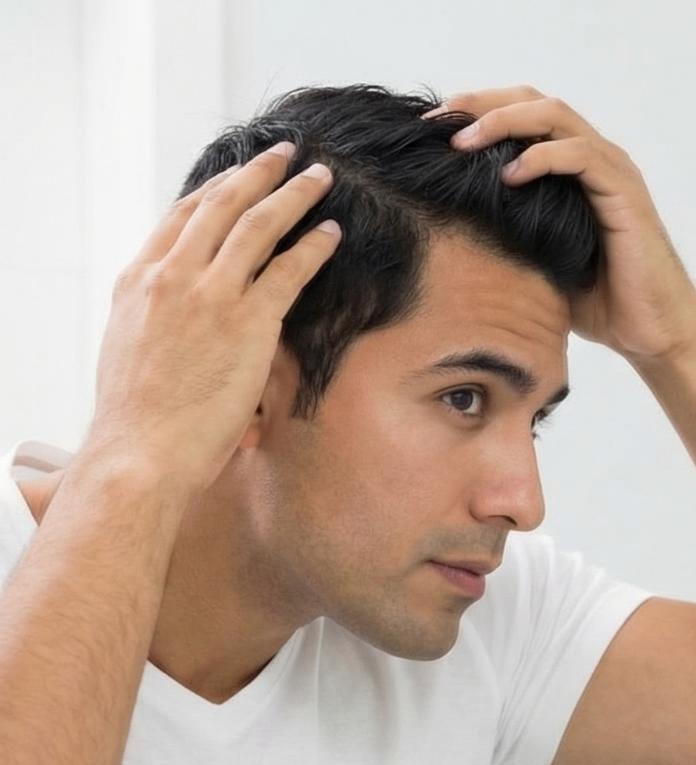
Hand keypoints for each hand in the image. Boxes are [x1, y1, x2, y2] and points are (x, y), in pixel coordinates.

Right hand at [82, 143, 341, 497]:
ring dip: (293, 194)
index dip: (216, 188)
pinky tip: (331, 230)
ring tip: (320, 175)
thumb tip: (183, 334)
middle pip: (220, 205)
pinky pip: (287, 270)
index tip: (240, 175)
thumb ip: (160, 326)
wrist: (140, 451)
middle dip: (257, 173)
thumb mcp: (134, 355)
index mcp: (138, 280)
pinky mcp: (246, 322)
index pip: (181, 216)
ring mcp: (208, 295)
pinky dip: (312, 245)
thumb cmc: (138, 422)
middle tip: (285, 153)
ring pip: (257, 225)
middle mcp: (171, 275)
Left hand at [426, 86, 695, 362]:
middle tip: (438, 122)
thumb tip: (453, 226)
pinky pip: (579, 155)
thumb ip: (511, 232)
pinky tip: (509, 175)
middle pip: (533, 101)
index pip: (524, 117)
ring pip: (554, 116)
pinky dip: (541, 157)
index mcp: (576, 170)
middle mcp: (596, 159)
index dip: (477, 113)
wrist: (655, 335)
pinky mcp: (625, 193)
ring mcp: (613, 172)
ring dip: (504, 122)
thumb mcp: (541, 262)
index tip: (434, 131)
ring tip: (464, 143)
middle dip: (481, 104)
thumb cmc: (605, 305)